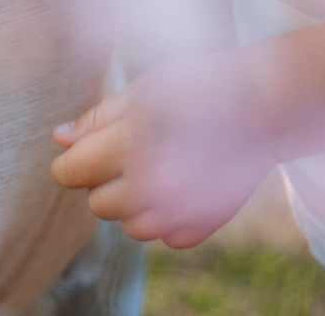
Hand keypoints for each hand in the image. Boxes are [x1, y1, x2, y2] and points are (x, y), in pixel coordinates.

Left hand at [47, 52, 275, 249]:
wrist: (265, 106)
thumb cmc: (199, 85)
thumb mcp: (143, 90)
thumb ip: (97, 120)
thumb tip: (59, 140)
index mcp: (131, 141)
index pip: (72, 172)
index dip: (72, 163)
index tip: (82, 154)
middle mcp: (152, 182)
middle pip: (98, 204)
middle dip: (106, 181)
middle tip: (134, 151)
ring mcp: (179, 209)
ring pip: (130, 227)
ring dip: (135, 204)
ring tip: (159, 169)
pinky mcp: (203, 225)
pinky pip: (165, 237)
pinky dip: (168, 218)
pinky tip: (183, 186)